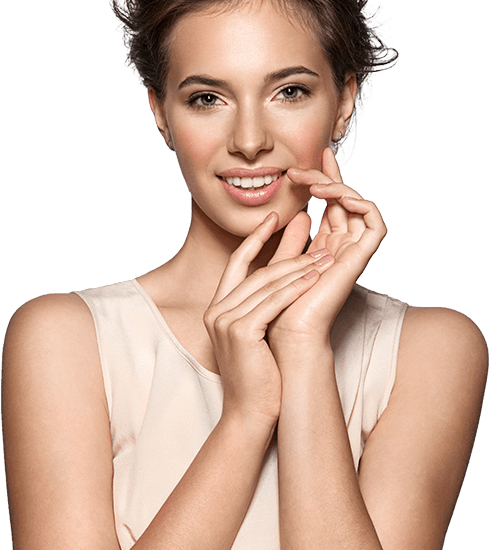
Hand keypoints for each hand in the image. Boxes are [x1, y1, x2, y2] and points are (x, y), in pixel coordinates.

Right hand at [204, 212, 334, 425]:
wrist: (250, 413)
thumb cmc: (259, 375)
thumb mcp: (259, 331)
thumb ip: (266, 302)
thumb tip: (284, 279)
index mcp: (218, 308)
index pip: (237, 262)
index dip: (256, 238)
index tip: (275, 217)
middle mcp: (217, 310)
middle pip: (257, 270)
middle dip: (288, 250)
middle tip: (311, 231)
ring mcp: (225, 320)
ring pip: (267, 283)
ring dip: (298, 267)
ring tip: (323, 254)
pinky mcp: (240, 331)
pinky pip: (273, 302)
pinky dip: (295, 288)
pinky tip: (314, 277)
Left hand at [266, 147, 386, 364]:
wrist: (287, 334)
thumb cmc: (279, 305)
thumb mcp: (281, 262)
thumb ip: (291, 239)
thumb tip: (295, 213)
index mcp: (325, 246)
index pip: (329, 203)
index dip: (322, 178)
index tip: (307, 159)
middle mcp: (342, 246)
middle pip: (343, 199)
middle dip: (325, 177)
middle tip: (299, 168)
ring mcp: (352, 252)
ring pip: (359, 205)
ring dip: (338, 188)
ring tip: (313, 184)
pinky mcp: (360, 259)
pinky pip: (375, 223)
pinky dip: (362, 204)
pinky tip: (338, 197)